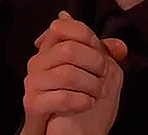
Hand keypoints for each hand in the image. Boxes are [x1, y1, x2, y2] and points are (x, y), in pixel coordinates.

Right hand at [21, 11, 126, 134]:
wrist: (64, 133)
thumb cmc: (76, 101)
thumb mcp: (94, 75)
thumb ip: (102, 57)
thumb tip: (119, 45)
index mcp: (49, 51)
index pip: (60, 27)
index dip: (85, 36)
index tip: (99, 52)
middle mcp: (37, 63)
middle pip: (68, 49)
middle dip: (95, 63)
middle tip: (104, 75)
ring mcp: (33, 83)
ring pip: (67, 74)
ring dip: (92, 85)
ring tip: (98, 94)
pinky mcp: (33, 103)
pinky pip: (62, 98)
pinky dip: (82, 102)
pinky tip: (86, 104)